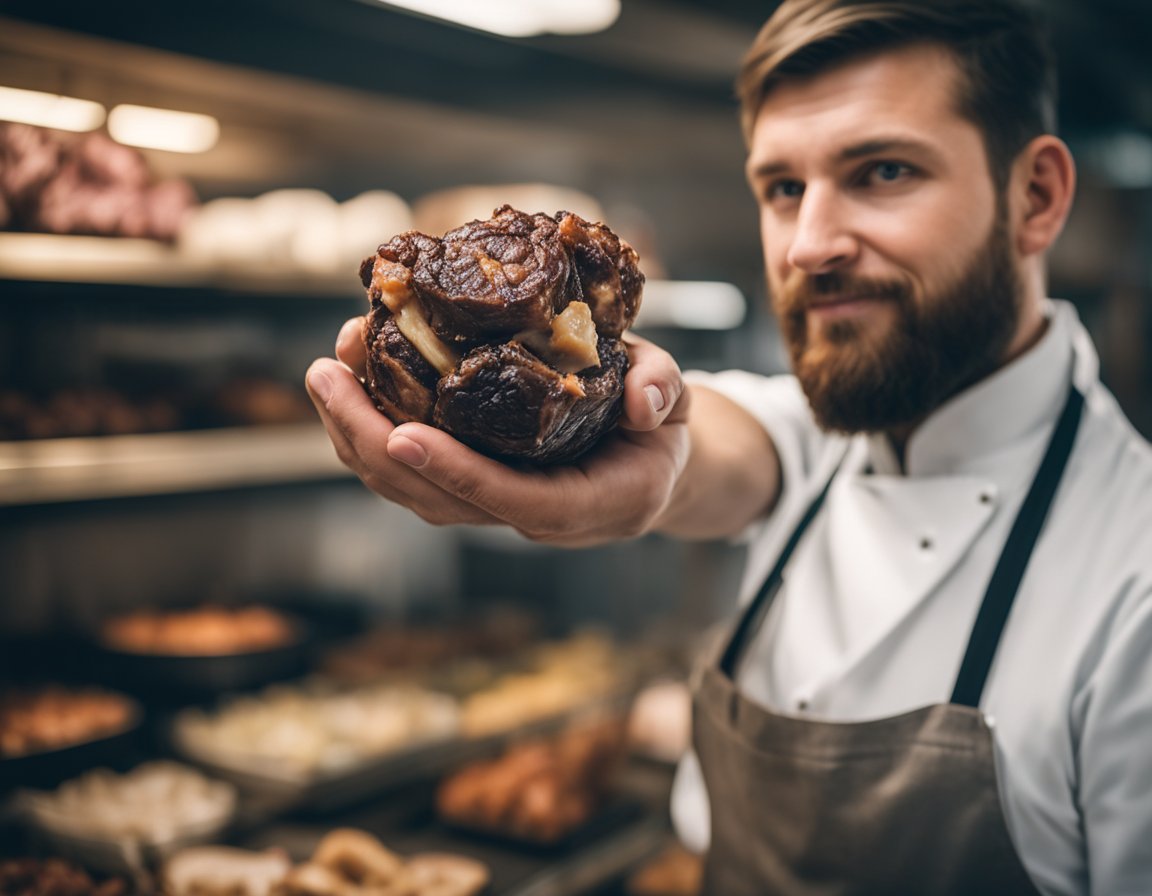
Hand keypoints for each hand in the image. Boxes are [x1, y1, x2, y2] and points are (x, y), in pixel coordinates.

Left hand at [305, 318, 688, 546]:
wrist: (648, 466)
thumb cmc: (659, 433)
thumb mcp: (678, 408)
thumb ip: (665, 396)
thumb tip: (639, 401)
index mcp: (584, 505)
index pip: (511, 498)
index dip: (456, 472)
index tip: (401, 436)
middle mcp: (530, 516)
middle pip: (436, 499)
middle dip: (371, 441)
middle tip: (327, 374)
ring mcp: (495, 504)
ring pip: (411, 490)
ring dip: (357, 433)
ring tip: (328, 369)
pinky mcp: (473, 484)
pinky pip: (413, 470)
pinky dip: (372, 429)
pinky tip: (353, 380)